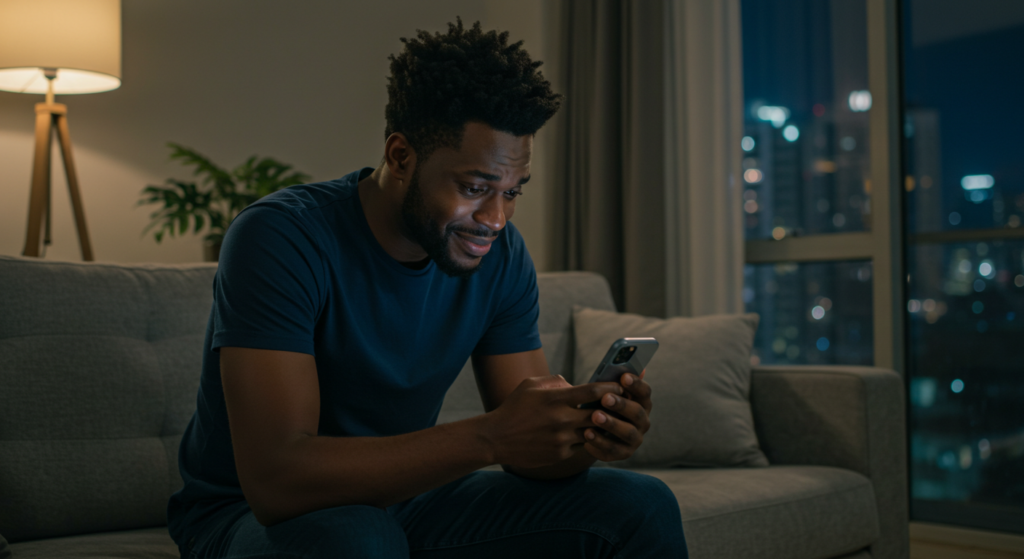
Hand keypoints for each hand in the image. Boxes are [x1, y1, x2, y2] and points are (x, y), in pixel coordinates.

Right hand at [483, 375, 622, 468]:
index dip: (611, 388)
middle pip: (599, 414)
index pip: (593, 391)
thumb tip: (574, 384)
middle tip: (620, 407)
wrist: (496, 438)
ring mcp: (562, 438)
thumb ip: (555, 381)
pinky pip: (580, 446)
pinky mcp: (560, 454)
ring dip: (600, 428)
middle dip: (612, 410)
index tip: (620, 387)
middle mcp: (562, 419)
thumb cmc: (513, 408)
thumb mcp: (530, 385)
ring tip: (607, 422)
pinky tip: (583, 436)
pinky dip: (583, 440)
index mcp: (556, 398)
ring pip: (593, 432)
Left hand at [583, 370, 651, 461]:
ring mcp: (635, 439)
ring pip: (627, 433)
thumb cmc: (600, 403)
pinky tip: (586, 436)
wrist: (593, 430)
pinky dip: (600, 444)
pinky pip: (613, 451)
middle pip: (637, 412)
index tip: (623, 377)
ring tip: (594, 416)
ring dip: (611, 424)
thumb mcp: (605, 390)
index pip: (645, 392)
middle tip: (605, 398)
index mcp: (641, 402)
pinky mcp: (623, 453)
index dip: (636, 384)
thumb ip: (615, 379)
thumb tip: (634, 365)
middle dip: (621, 405)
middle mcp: (643, 421)